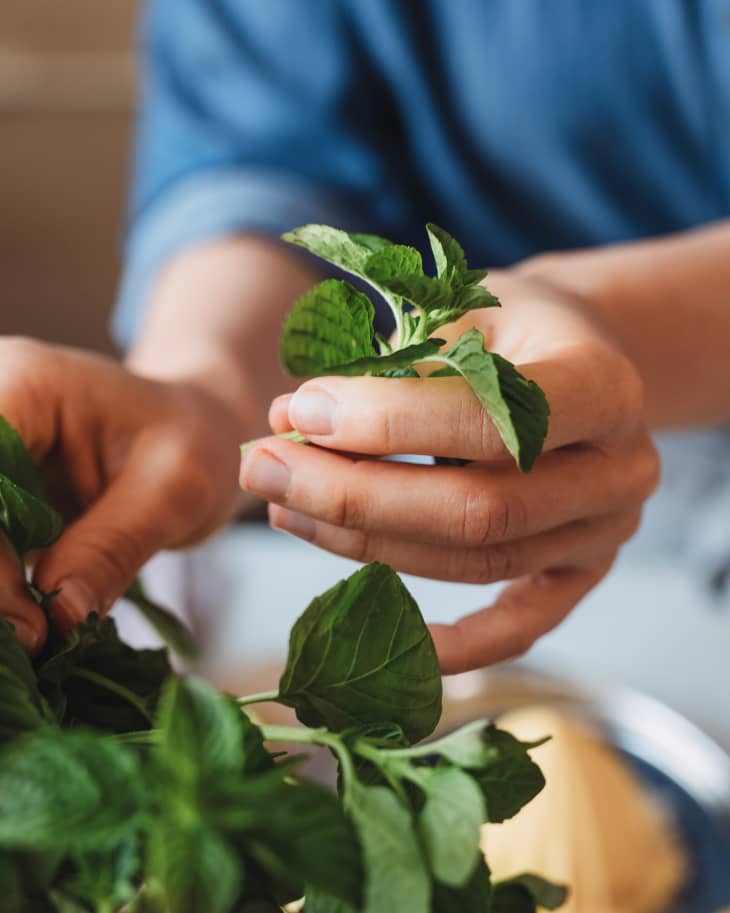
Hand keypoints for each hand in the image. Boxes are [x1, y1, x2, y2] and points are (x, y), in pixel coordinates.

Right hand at [0, 338, 245, 651]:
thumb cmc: (194, 444)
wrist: (197, 436)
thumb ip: (112, 548)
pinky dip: (7, 594)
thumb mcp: (173, 490)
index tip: (30, 624)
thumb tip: (58, 617)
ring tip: (38, 642)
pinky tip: (34, 630)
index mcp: (22, 386)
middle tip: (35, 641)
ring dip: (0, 596)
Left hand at [239, 273, 659, 673]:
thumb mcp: (461, 312)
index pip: (492, 421)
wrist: (575, 353)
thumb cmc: (509, 327)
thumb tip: (288, 423)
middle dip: (354, 496)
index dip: (387, 422)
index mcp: (602, 385)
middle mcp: (620, 470)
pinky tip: (381, 636)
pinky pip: (520, 627)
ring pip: (477, 564)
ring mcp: (605, 533)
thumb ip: (388, 368)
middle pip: (478, 510)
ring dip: (366, 545)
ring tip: (284, 507)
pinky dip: (455, 645)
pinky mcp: (581, 574)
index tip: (300, 410)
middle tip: (263, 467)